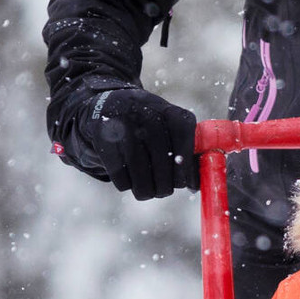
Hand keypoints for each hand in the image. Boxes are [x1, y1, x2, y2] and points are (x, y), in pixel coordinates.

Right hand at [84, 87, 198, 200]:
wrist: (109, 105)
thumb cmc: (149, 128)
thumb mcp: (171, 131)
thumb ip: (188, 155)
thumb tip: (196, 187)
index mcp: (171, 113)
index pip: (185, 144)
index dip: (185, 170)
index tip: (182, 184)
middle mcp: (149, 113)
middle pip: (163, 161)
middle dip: (164, 185)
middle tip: (162, 192)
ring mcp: (124, 123)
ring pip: (140, 171)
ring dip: (145, 189)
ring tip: (146, 192)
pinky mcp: (103, 136)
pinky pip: (119, 173)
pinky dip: (125, 184)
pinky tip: (127, 181)